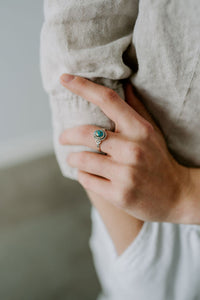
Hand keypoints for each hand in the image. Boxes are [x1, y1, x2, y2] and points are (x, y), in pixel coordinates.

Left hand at [59, 74, 191, 223]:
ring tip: (74, 159)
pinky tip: (87, 174)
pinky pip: (87, 180)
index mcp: (139, 129)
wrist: (176, 194)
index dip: (83, 86)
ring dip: (73, 158)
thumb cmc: (159, 158)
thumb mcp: (151, 131)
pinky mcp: (119, 194)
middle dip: (67, 135)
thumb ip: (136, 107)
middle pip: (86, 133)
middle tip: (63, 137)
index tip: (64, 78)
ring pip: (82, 160)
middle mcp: (132, 149)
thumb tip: (125, 83)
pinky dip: (82, 175)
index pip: (108, 100)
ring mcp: (126, 173)